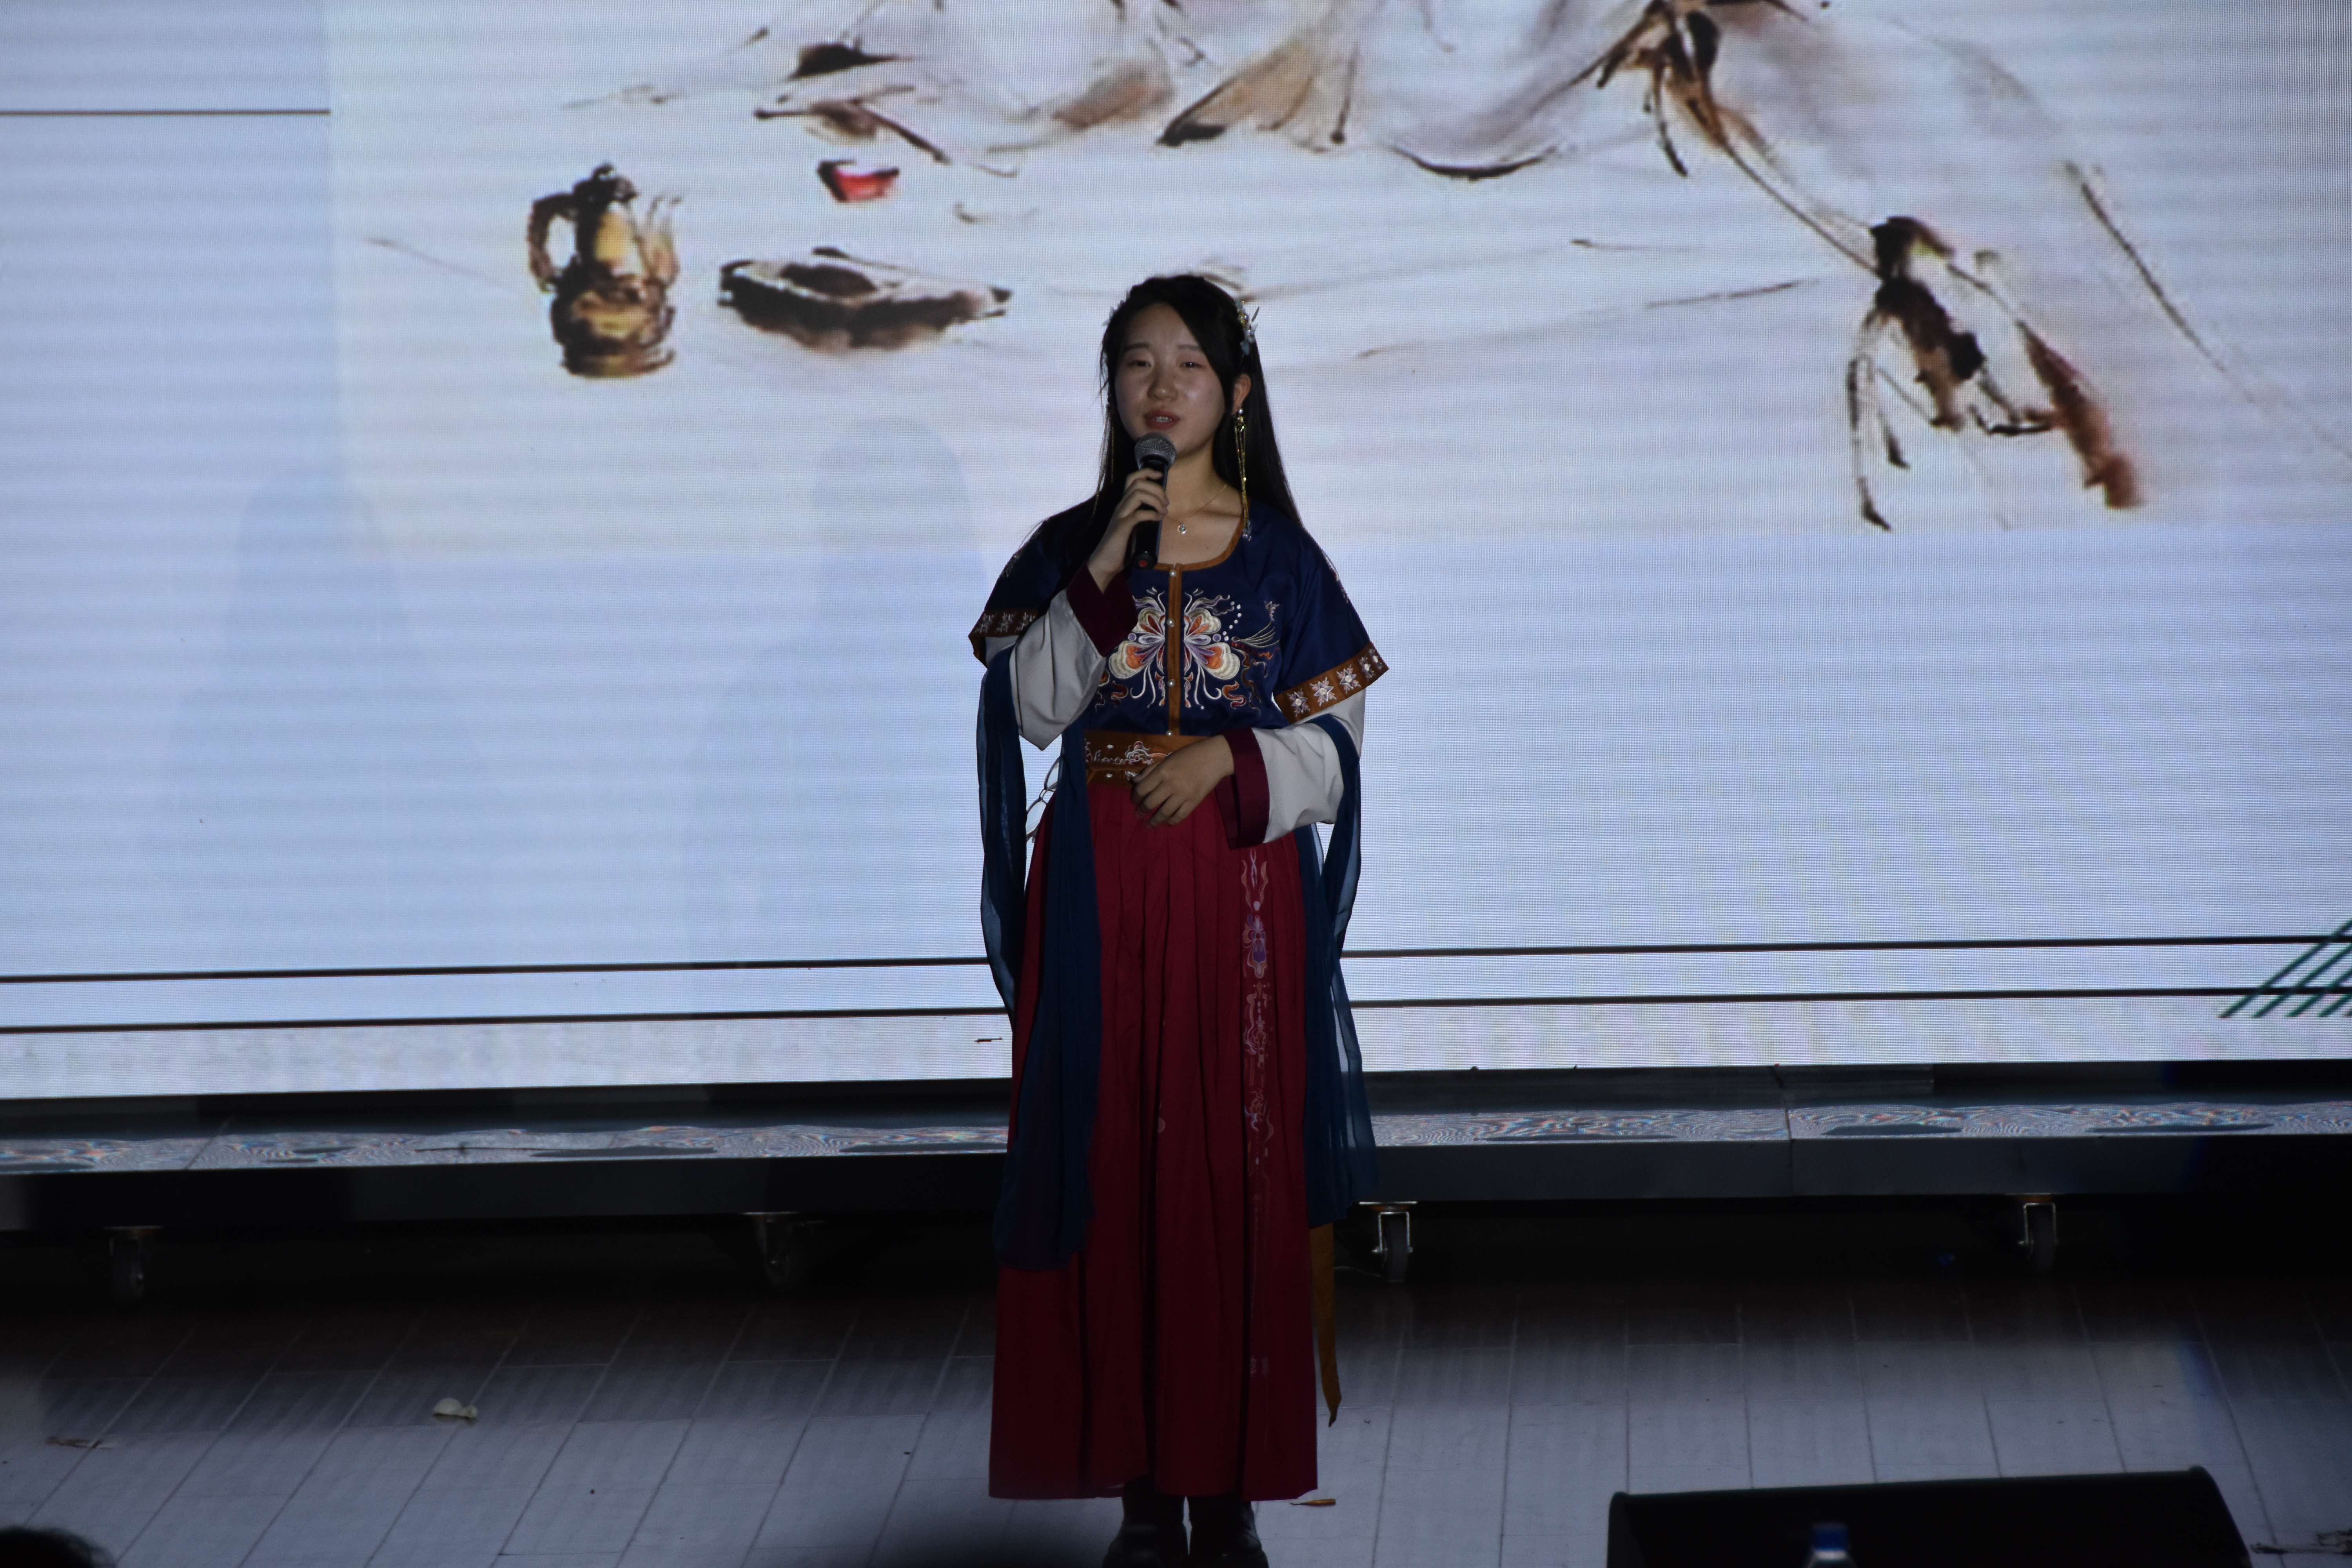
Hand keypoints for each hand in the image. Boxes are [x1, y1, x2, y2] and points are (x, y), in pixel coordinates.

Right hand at [1088, 467, 1166, 587]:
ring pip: (1138, 494)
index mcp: (1123, 504)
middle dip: (1157, 489)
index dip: (1147, 472)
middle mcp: (1121, 506)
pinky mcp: (1122, 528)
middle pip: (1138, 483)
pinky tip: (1158, 519)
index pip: (1132, 478)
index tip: (1160, 476)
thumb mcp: (1134, 527)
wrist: (1105, 563)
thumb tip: (1160, 515)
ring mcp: (1120, 516)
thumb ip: (1142, 518)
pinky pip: (1138, 514)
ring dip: (1155, 500)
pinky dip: (1151, 514)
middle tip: (1166, 503)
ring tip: (1163, 511)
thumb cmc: (1121, 546)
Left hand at [1132, 736, 1233, 826]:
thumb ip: (1150, 770)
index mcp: (1162, 771)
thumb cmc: (1189, 755)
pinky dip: (1171, 822)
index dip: (1135, 797)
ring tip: (1149, 825)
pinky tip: (1166, 823)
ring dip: (1154, 821)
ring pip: (1164, 813)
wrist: (1214, 757)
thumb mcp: (1167, 758)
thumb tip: (1134, 781)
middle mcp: (1170, 784)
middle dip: (1141, 811)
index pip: (1142, 789)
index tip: (1134, 801)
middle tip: (1138, 815)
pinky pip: (1179, 816)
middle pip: (1150, 803)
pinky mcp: (1194, 801)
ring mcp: (1183, 794)